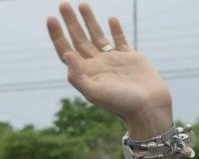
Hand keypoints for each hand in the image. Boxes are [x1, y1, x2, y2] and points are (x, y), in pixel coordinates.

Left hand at [47, 2, 172, 138]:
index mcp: (86, 74)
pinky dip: (115, 29)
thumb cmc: (120, 104)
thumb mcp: (94, 93)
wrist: (148, 108)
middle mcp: (97, 66)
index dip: (57, 35)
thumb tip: (66, 55)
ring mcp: (113, 61)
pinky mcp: (131, 58)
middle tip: (63, 4)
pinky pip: (120, 40)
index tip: (51, 18)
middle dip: (70, 22)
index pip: (66, 51)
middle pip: (79, 40)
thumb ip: (77, 76)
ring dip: (89, 21)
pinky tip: (110, 19)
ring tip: (82, 4)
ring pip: (97, 36)